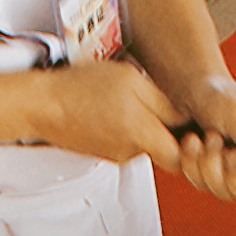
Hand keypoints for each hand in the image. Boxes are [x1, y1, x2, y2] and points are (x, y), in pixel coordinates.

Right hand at [32, 59, 188, 171]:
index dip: (191, 144)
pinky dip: (129, 129)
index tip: (193, 127)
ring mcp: (115, 154)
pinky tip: (118, 110)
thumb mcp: (131, 79)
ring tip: (136, 103)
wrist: (42, 103)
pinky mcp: (103, 152)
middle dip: (171, 135)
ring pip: (146, 146)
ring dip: (148, 128)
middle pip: (165, 153)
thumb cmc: (82, 86)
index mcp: (140, 132)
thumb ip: (162, 102)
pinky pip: (127, 143)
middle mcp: (129, 150)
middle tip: (170, 113)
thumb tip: (185, 117)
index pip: (180, 156)